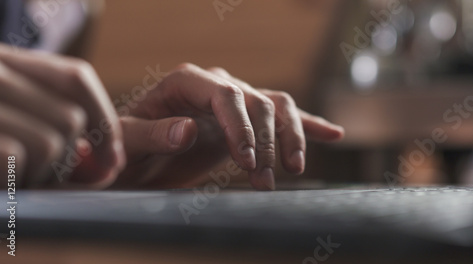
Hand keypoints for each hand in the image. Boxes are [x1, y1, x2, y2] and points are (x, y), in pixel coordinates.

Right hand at [0, 44, 124, 188]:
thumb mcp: (15, 116)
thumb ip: (55, 126)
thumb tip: (108, 169)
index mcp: (6, 60)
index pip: (77, 77)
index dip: (104, 119)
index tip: (113, 157)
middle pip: (71, 117)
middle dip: (69, 157)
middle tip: (46, 173)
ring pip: (51, 142)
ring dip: (42, 172)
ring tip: (20, 175)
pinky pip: (19, 158)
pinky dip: (17, 179)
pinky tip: (5, 179)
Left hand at [118, 63, 343, 189]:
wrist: (136, 159)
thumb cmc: (127, 149)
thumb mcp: (128, 142)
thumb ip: (153, 134)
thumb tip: (189, 128)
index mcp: (186, 82)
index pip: (226, 95)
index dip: (241, 127)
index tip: (247, 162)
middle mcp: (216, 84)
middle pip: (257, 103)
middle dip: (266, 144)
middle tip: (264, 182)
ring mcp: (234, 100)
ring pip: (276, 107)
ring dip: (290, 138)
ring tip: (294, 169)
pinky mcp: (246, 120)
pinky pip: (282, 116)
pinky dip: (307, 125)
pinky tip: (332, 134)